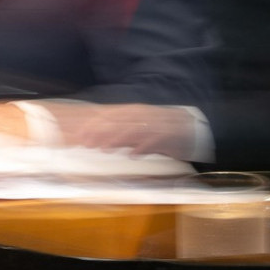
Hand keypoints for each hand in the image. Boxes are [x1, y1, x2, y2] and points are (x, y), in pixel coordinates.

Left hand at [42, 102, 196, 158]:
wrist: (189, 128)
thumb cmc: (158, 131)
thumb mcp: (137, 131)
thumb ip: (120, 135)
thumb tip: (99, 142)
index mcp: (132, 113)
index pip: (108, 117)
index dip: (93, 126)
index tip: (79, 137)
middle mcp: (140, 116)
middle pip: (116, 123)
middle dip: (99, 133)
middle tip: (86, 144)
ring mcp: (153, 125)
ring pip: (132, 130)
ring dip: (117, 139)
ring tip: (105, 149)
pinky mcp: (166, 136)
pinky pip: (153, 141)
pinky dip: (142, 147)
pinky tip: (133, 155)